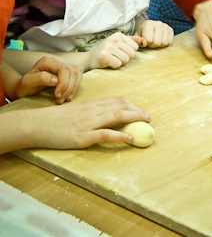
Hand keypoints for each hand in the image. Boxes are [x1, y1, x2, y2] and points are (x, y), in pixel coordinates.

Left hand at [14, 56, 82, 103]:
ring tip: (65, 99)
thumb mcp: (27, 82)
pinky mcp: (68, 72)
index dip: (64, 83)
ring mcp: (64, 65)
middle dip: (68, 88)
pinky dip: (75, 87)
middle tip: (59, 100)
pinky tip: (69, 96)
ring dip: (73, 88)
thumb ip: (40, 78)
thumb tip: (56, 80)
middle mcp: (57, 61)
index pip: (64, 69)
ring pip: (78, 73)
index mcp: (48, 61)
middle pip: (73, 71)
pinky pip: (78, 77)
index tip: (57, 95)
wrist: (25, 87)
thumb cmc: (25, 85)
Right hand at [27, 97, 150, 149]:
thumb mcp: (75, 111)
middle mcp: (92, 110)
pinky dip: (120, 135)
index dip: (132, 105)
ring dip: (135, 119)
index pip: (117, 100)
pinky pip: (105, 134)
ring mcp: (88, 123)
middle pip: (120, 106)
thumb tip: (104, 116)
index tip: (140, 110)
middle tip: (148, 118)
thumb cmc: (54, 119)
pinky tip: (129, 138)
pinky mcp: (83, 137)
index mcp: (90, 104)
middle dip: (137, 111)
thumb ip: (90, 112)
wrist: (36, 124)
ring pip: (117, 116)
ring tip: (145, 124)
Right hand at [87, 32, 139, 69]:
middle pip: (132, 54)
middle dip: (126, 58)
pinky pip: (118, 64)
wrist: (90, 58)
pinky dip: (114, 66)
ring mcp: (108, 47)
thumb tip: (144, 41)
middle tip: (117, 57)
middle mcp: (114, 39)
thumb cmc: (107, 51)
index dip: (129, 52)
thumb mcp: (119, 43)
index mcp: (119, 35)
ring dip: (120, 63)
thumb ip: (131, 41)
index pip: (135, 47)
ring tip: (113, 60)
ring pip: (126, 60)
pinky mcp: (104, 56)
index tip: (121, 52)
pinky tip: (109, 63)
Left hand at [136, 19, 173, 47]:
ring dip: (159, 45)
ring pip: (164, 43)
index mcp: (148, 24)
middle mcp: (158, 23)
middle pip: (157, 42)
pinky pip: (169, 42)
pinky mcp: (170, 29)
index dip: (146, 44)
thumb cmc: (142, 33)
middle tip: (150, 42)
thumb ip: (137, 40)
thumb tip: (144, 43)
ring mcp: (165, 26)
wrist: (148, 27)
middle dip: (152, 45)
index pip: (149, 40)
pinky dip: (165, 44)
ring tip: (155, 41)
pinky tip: (160, 40)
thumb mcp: (137, 36)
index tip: (145, 41)